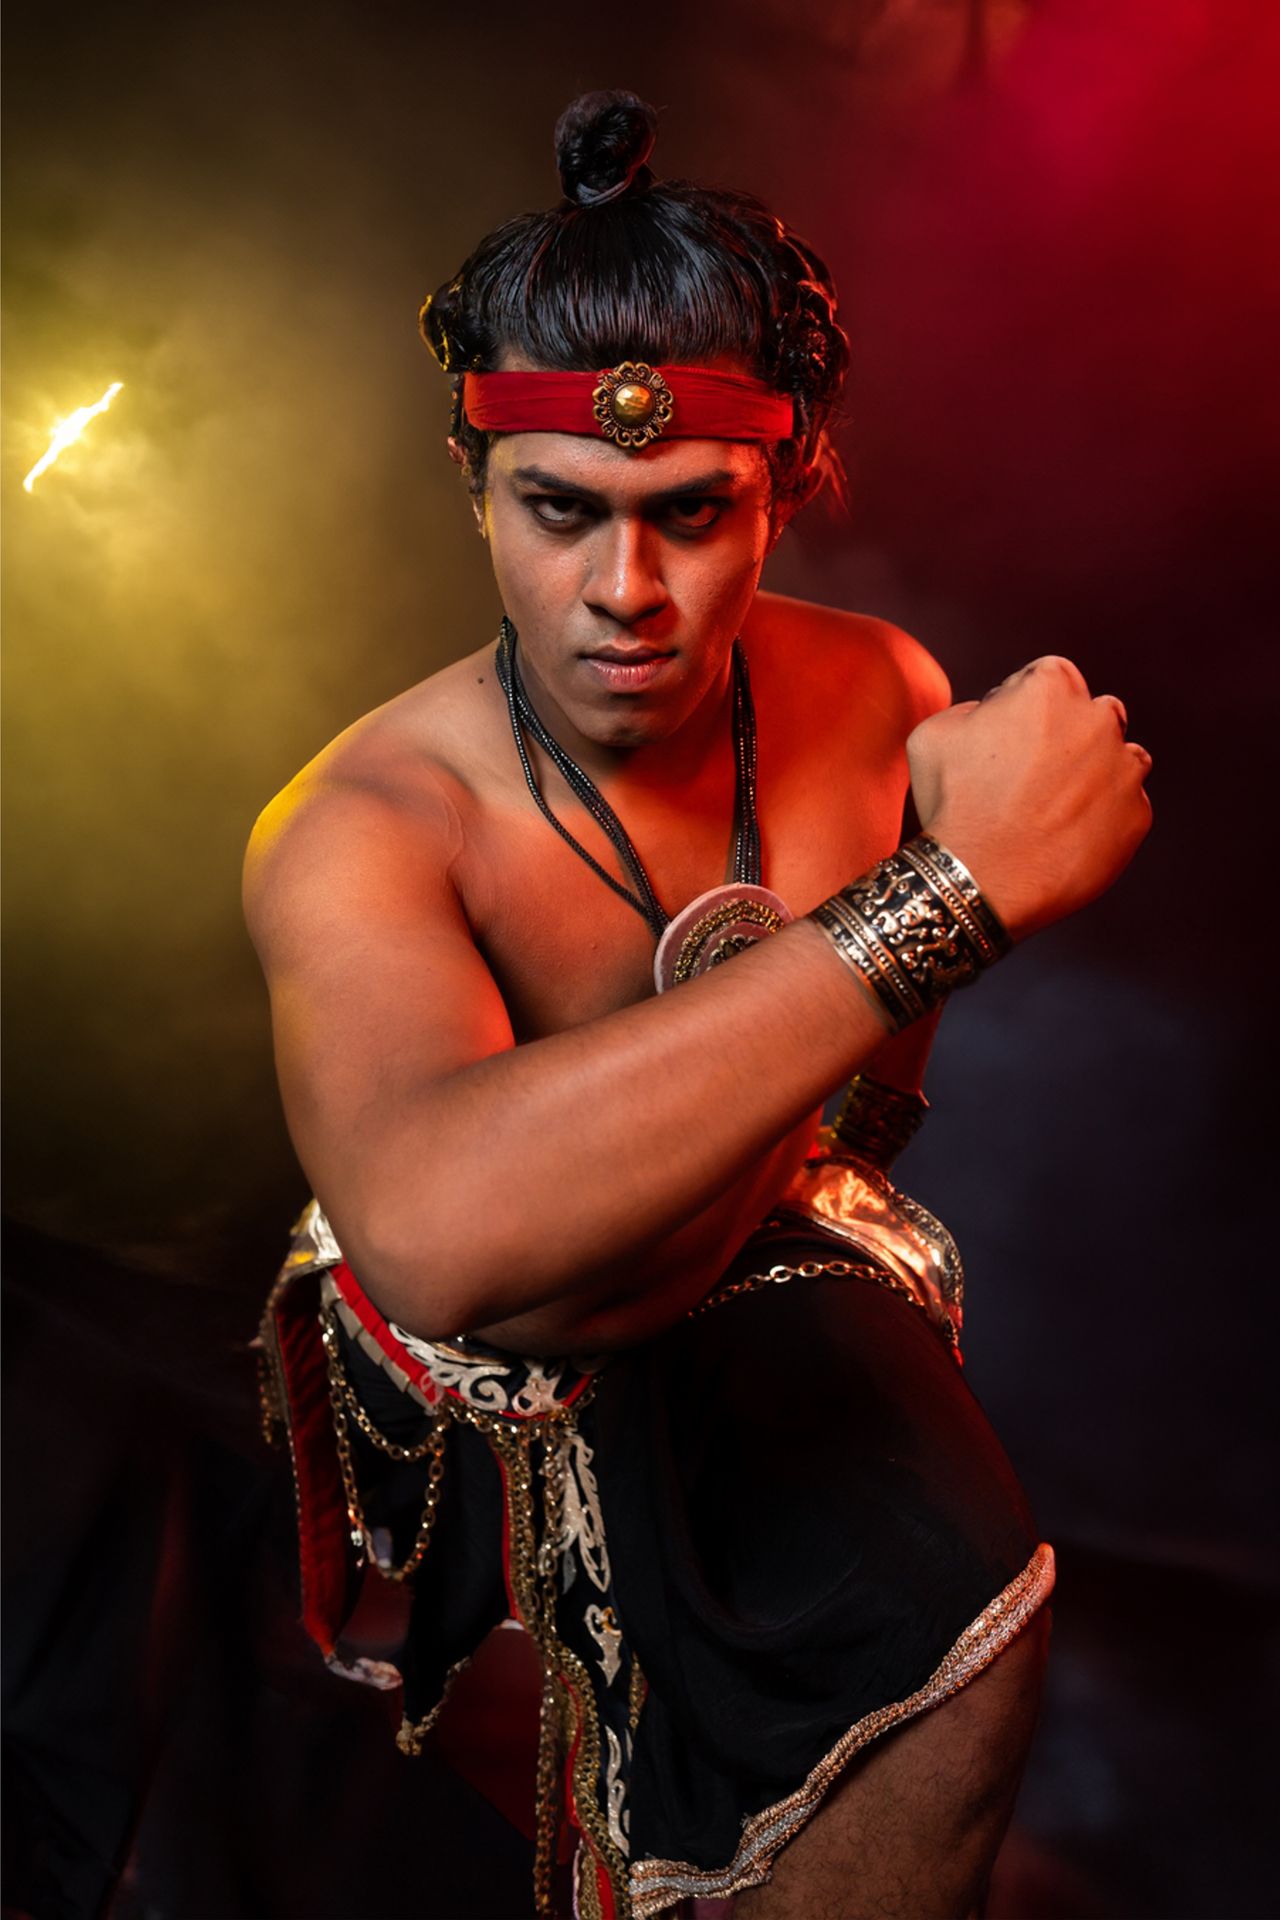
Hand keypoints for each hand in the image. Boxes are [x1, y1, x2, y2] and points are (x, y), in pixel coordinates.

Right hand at [906, 656, 1151, 941]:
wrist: (982, 879)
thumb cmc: (953, 803)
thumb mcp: (935, 733)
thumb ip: (974, 708)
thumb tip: (993, 715)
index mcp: (1051, 685)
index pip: (1049, 678)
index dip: (1025, 708)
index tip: (1007, 739)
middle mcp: (1099, 717)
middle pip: (1090, 715)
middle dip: (1067, 737)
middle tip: (1031, 776)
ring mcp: (1124, 768)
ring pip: (1116, 759)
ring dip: (1092, 775)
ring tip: (1051, 809)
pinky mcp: (1137, 815)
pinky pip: (1124, 807)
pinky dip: (1102, 818)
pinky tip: (1065, 836)